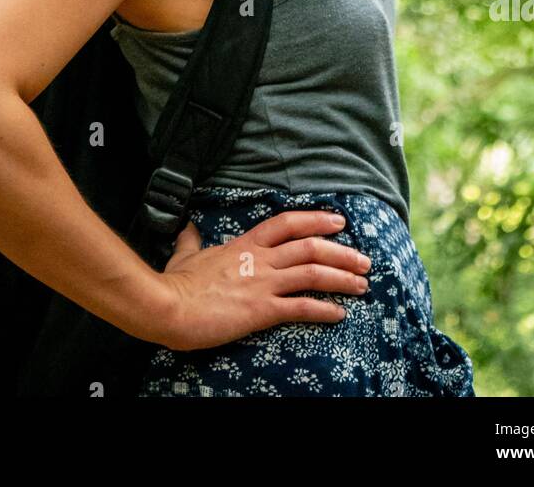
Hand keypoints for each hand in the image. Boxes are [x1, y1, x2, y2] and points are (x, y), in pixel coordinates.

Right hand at [153, 208, 371, 351]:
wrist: (169, 306)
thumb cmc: (177, 282)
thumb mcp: (186, 253)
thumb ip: (191, 240)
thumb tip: (187, 227)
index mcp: (246, 244)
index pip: (288, 223)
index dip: (316, 219)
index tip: (339, 220)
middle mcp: (261, 259)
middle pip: (311, 247)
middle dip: (342, 252)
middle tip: (364, 260)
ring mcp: (263, 283)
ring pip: (313, 274)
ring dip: (342, 278)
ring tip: (362, 284)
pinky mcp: (262, 310)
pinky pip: (301, 308)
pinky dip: (324, 310)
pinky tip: (339, 314)